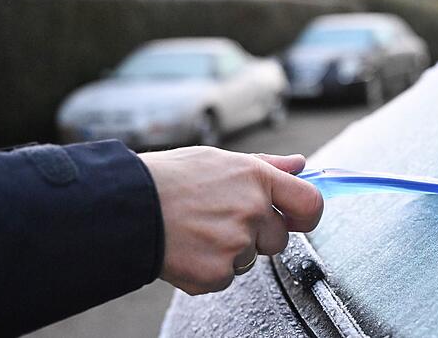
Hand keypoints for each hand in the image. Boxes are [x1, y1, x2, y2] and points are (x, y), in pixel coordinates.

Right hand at [138, 146, 322, 294]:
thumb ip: (266, 165)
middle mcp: (252, 210)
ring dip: (231, 251)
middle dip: (258, 235)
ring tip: (198, 230)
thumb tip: (298, 165)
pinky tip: (189, 248)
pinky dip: (210, 269)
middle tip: (222, 221)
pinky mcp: (216, 272)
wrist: (127, 206)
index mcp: (257, 178)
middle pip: (279, 238)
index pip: (310, 203)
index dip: (307, 215)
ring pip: (250, 258)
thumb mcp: (220, 159)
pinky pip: (227, 277)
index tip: (298, 218)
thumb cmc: (169, 179)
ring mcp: (236, 243)